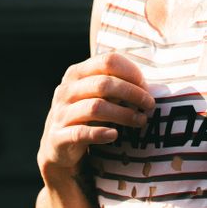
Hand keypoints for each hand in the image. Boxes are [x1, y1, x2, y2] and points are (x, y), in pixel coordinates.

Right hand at [38, 52, 155, 183]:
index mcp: (76, 73)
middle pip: (103, 83)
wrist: (56, 145)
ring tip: (140, 121)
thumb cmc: (84, 115)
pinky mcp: (59, 136)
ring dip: (123, 114)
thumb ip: (113, 86)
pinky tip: (115, 135)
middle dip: (132, 93)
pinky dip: (100, 133)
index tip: (146, 86)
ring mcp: (60, 113)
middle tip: (150, 104)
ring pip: (95, 107)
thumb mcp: (94, 95)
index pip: (107, 61)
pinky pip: (82, 133)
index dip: (130, 72)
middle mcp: (66, 90)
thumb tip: (146, 86)